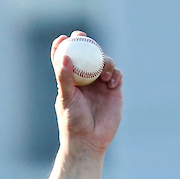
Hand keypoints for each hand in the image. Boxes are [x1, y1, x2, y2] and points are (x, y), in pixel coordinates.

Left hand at [51, 32, 122, 157]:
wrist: (89, 142)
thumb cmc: (73, 122)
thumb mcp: (66, 99)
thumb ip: (64, 79)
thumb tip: (63, 58)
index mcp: (71, 81)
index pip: (66, 60)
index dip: (64, 47)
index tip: (63, 38)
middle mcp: (85, 80)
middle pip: (87, 55)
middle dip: (85, 44)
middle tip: (82, 36)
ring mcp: (100, 84)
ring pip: (104, 62)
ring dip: (104, 61)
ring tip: (102, 74)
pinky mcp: (114, 90)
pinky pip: (117, 74)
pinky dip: (115, 74)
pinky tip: (111, 83)